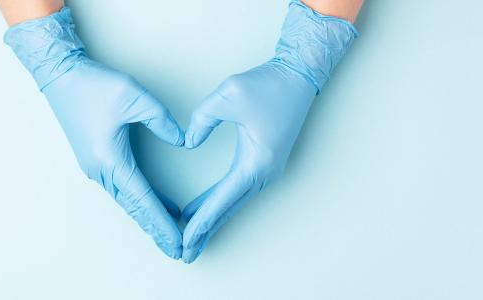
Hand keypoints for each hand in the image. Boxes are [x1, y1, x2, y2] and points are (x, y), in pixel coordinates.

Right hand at [5, 8, 184, 258]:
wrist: (60, 77)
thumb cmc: (93, 85)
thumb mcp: (134, 96)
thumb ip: (162, 121)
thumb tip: (183, 141)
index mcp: (111, 159)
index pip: (143, 200)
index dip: (162, 223)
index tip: (177, 241)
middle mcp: (101, 170)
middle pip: (134, 209)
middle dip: (156, 230)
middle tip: (177, 250)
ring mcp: (95, 168)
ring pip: (127, 202)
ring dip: (147, 218)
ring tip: (169, 234)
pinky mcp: (96, 161)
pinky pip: (121, 189)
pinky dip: (139, 202)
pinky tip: (154, 205)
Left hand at [180, 0, 357, 262]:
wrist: (298, 76)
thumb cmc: (268, 84)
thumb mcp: (227, 95)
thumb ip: (201, 121)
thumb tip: (188, 144)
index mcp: (256, 162)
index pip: (222, 199)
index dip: (201, 221)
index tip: (184, 239)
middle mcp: (264, 173)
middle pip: (229, 209)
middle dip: (205, 231)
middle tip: (185, 254)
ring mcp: (267, 170)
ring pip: (234, 202)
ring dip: (212, 220)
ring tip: (191, 238)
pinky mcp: (264, 163)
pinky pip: (238, 190)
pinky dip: (220, 203)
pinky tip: (204, 210)